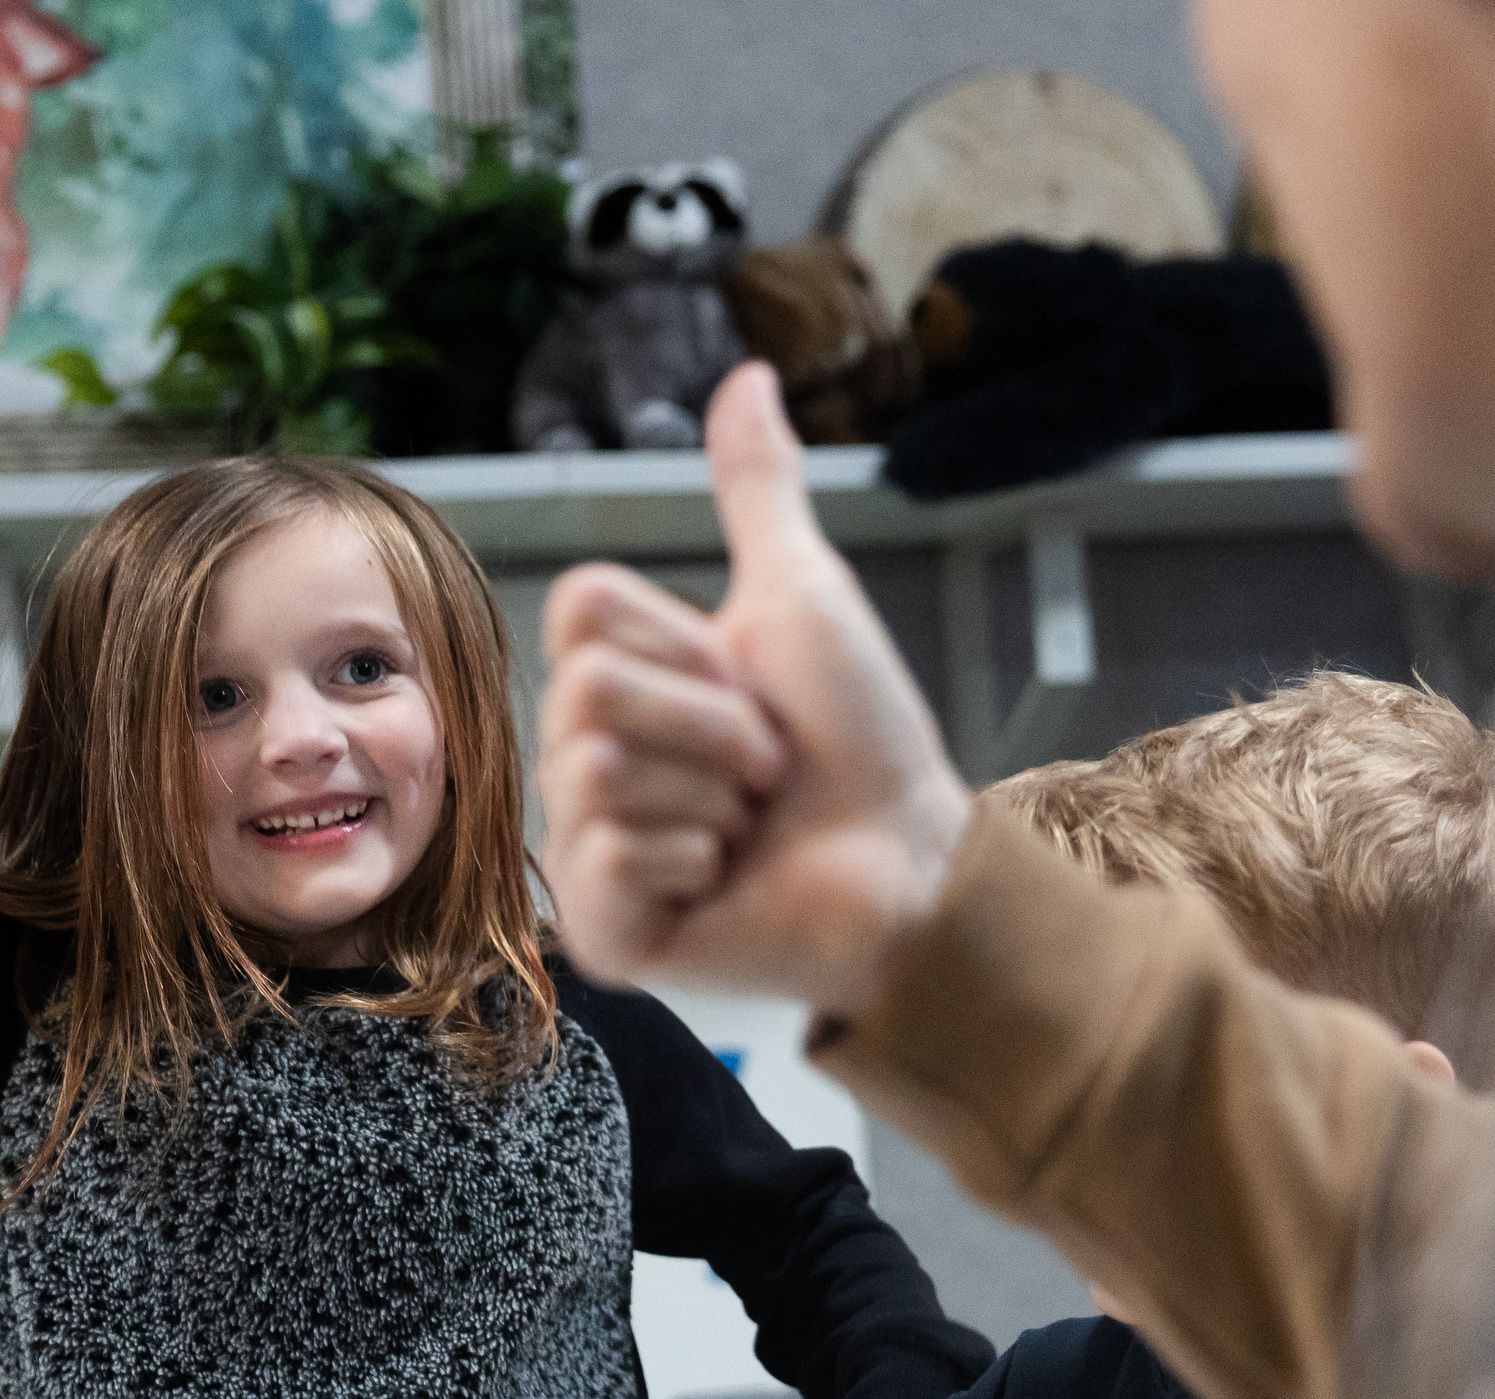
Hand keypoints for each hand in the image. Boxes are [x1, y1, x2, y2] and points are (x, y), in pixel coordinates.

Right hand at [539, 362, 973, 1015]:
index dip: (683, 644)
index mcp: (617, 680)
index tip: (746, 686)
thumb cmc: (861, 739)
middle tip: (761, 769)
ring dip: (709, 799)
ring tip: (748, 828)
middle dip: (710, 726)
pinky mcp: (606, 930)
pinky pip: (604, 862)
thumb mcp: (802, 594)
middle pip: (589, 693)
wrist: (911, 861)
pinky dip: (684, 867)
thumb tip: (750, 373)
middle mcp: (587, 760)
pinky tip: (719, 884)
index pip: (583, 612)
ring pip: (599, 775)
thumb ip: (757, 490)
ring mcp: (590, 848)